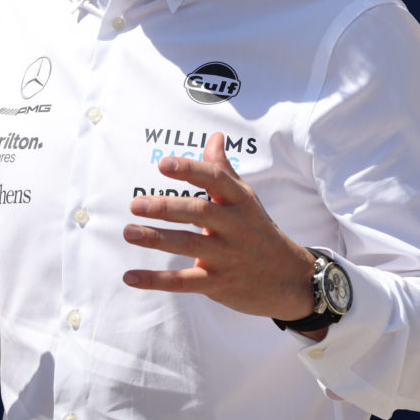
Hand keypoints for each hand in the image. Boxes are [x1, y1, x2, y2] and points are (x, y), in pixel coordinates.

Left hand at [121, 132, 317, 320]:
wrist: (291, 279)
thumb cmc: (258, 231)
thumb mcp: (245, 199)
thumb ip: (223, 170)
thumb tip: (214, 136)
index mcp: (239, 202)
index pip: (215, 180)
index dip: (189, 170)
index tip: (163, 164)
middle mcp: (234, 227)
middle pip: (199, 213)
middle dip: (166, 207)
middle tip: (134, 204)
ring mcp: (226, 256)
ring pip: (189, 245)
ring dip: (157, 239)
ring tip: (129, 232)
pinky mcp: (218, 283)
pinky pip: (184, 281)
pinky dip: (156, 280)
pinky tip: (130, 277)